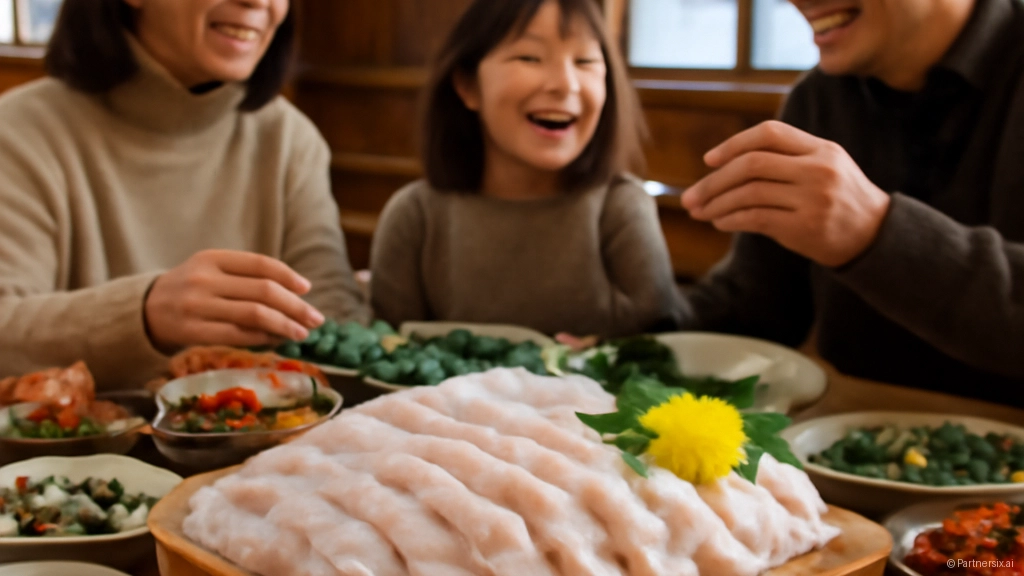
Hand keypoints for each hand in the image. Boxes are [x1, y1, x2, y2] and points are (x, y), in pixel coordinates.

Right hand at [144, 250, 324, 352]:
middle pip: (263, 291)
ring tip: (302, 333)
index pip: (260, 264)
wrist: (145, 310)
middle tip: (316, 319)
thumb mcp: (212, 270)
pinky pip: (238, 336)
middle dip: (295, 306)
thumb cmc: (191, 289)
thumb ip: (247, 276)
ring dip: (284, 325)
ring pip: (253, 315)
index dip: (289, 276)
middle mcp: (204, 279)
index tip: (307, 288)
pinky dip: (263, 339)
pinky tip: (277, 340)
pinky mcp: (192, 332)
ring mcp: (197, 306)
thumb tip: (298, 292)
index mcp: (212, 257)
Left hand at [681, 120, 890, 267]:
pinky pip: (755, 219)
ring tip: (699, 212)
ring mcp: (812, 199)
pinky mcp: (805, 227)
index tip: (709, 159)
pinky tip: (719, 222)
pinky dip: (731, 220)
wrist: (877, 237)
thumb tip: (725, 164)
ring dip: (716, 203)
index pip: (769, 134)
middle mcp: (817, 170)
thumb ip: (786, 158)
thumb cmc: (840, 200)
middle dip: (714, 181)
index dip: (734, 144)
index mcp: (821, 149)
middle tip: (690, 197)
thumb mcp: (825, 166)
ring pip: (749, 193)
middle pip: (751, 164)